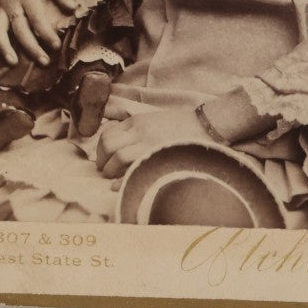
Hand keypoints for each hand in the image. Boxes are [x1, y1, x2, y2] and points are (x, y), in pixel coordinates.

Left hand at [95, 106, 212, 178]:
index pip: (107, 135)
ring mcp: (148, 144)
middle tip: (106, 171)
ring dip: (110, 172)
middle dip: (102, 162)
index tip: (104, 160)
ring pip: (117, 158)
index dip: (101, 151)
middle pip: (108, 146)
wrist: (207, 125)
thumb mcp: (153, 121)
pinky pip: (131, 169)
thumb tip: (116, 151)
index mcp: (137, 122)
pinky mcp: (157, 157)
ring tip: (115, 179)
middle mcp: (139, 131)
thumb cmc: (181, 125)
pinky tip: (121, 186)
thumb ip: (135, 132)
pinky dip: (121, 180)